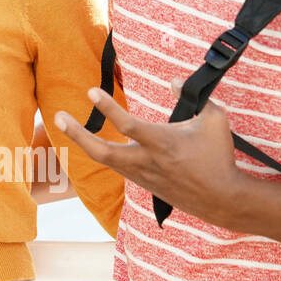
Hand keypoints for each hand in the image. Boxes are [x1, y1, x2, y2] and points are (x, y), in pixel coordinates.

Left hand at [52, 81, 245, 227]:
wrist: (223, 199)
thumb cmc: (219, 156)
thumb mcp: (215, 119)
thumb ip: (194, 97)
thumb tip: (172, 81)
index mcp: (162, 143)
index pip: (128, 125)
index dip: (107, 108)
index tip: (90, 92)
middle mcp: (146, 160)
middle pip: (102, 151)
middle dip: (77, 134)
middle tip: (57, 116)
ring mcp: (142, 174)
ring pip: (104, 159)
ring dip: (82, 141)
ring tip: (65, 123)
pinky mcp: (142, 182)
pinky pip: (115, 165)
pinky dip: (100, 151)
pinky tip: (89, 139)